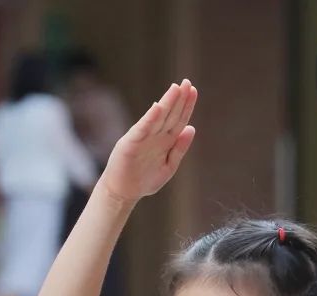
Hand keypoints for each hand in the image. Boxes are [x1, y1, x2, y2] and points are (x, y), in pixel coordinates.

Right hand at [100, 80, 197, 202]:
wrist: (123, 192)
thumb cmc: (145, 180)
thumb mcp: (169, 167)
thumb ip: (180, 149)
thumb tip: (192, 128)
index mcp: (166, 140)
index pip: (179, 119)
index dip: (187, 105)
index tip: (193, 91)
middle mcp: (155, 136)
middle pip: (170, 114)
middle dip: (179, 99)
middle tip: (187, 83)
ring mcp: (143, 138)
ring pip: (158, 118)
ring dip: (167, 103)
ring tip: (176, 88)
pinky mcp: (131, 143)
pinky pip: (142, 129)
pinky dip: (150, 118)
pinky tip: (158, 107)